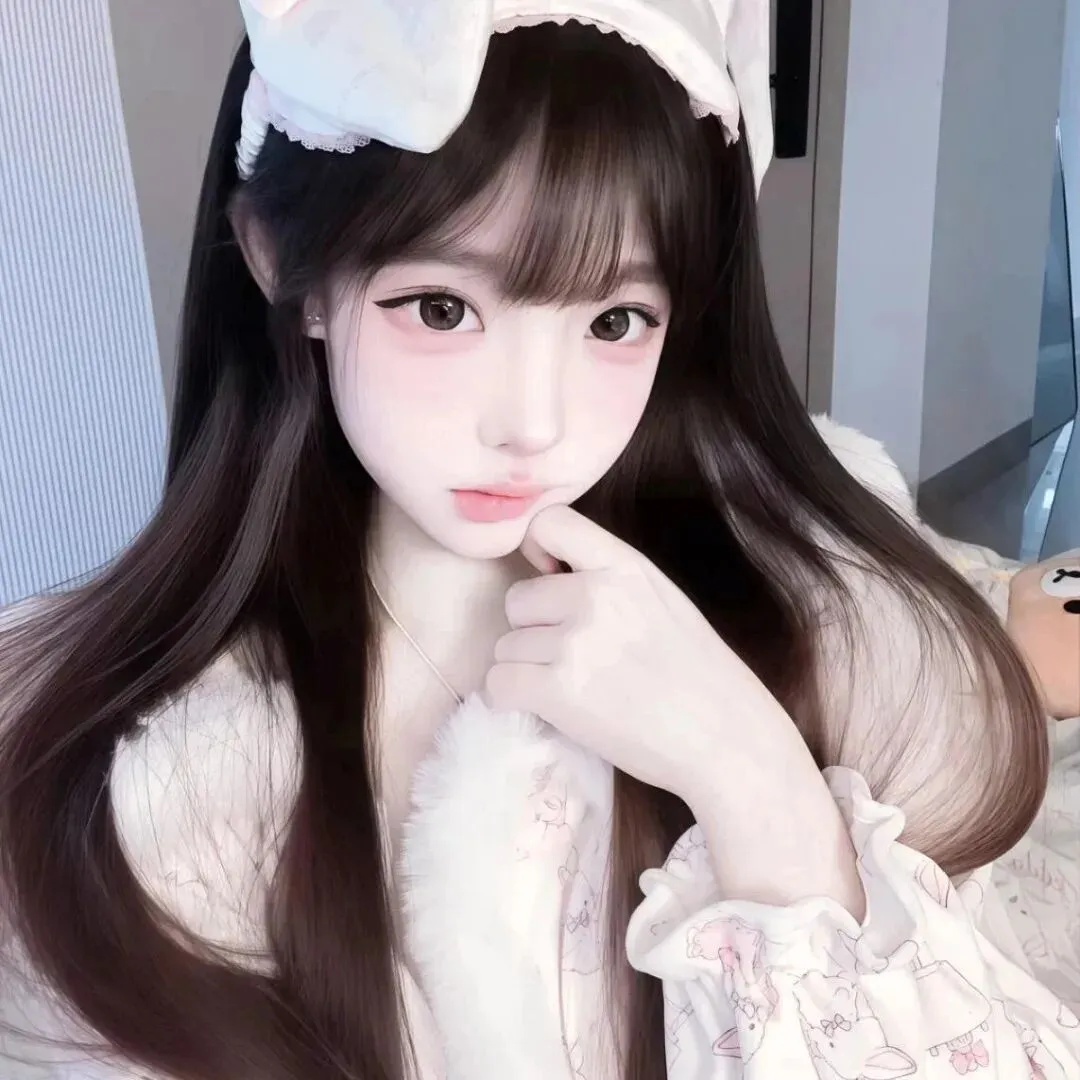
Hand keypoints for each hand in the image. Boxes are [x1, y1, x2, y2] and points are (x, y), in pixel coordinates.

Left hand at [485, 505, 790, 805]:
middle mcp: (594, 595)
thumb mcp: (663, 600)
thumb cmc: (702, 677)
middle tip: (572, 659)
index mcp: (625, 566)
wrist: (727, 740)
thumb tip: (548, 575)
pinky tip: (541, 707)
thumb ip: (610, 581)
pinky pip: (497, 684)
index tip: (550, 579)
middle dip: (533, 629)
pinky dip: (509, 699)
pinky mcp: (557, 691)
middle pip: (516, 600)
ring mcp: (573, 642)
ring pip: (506, 647)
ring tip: (573, 690)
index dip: (536, 551)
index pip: (548, 522)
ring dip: (526, 670)